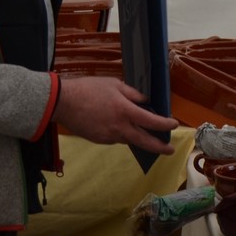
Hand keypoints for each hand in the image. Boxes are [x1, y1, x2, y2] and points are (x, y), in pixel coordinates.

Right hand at [53, 75, 177, 153]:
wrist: (62, 103)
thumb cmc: (88, 89)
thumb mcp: (114, 85)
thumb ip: (132, 94)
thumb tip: (145, 101)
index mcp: (125, 112)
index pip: (151, 121)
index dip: (165, 124)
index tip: (174, 125)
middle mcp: (119, 128)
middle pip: (144, 141)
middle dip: (159, 147)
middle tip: (170, 150)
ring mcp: (108, 136)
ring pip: (129, 140)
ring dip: (139, 138)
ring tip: (147, 135)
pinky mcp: (99, 140)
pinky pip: (116, 139)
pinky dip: (122, 134)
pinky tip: (121, 127)